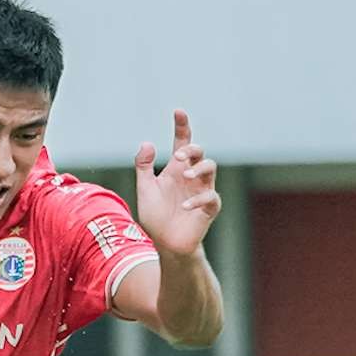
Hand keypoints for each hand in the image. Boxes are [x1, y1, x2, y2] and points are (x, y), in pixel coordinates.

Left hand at [133, 109, 220, 258]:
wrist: (165, 243)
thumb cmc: (156, 216)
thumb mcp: (145, 189)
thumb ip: (143, 166)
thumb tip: (147, 142)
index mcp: (177, 169)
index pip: (182, 142)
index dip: (182, 126)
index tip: (178, 112)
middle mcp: (191, 176)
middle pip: (200, 152)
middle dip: (192, 149)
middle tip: (179, 157)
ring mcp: (201, 191)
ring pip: (211, 168)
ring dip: (200, 168)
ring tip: (186, 175)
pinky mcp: (208, 209)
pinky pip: (210, 198)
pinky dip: (197, 200)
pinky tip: (184, 207)